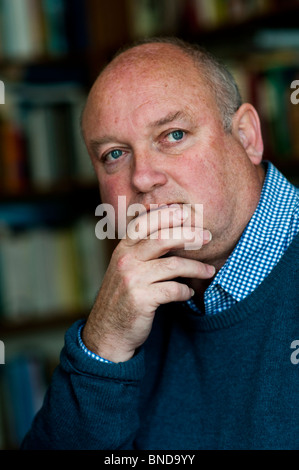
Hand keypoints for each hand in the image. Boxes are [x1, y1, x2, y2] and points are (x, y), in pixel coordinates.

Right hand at [82, 206, 214, 361]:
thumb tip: (175, 234)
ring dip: (196, 267)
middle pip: (162, 239)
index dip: (166, 214)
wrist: (107, 332)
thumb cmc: (122, 298)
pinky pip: (173, 289)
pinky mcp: (141, 299)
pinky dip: (186, 291)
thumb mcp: (125, 269)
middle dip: (189, 235)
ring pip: (173, 265)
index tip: (187, 213)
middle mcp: (125, 260)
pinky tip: (188, 293)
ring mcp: (132, 279)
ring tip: (209, 271)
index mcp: (122, 249)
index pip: (144, 223)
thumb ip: (142, 252)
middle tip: (207, 237)